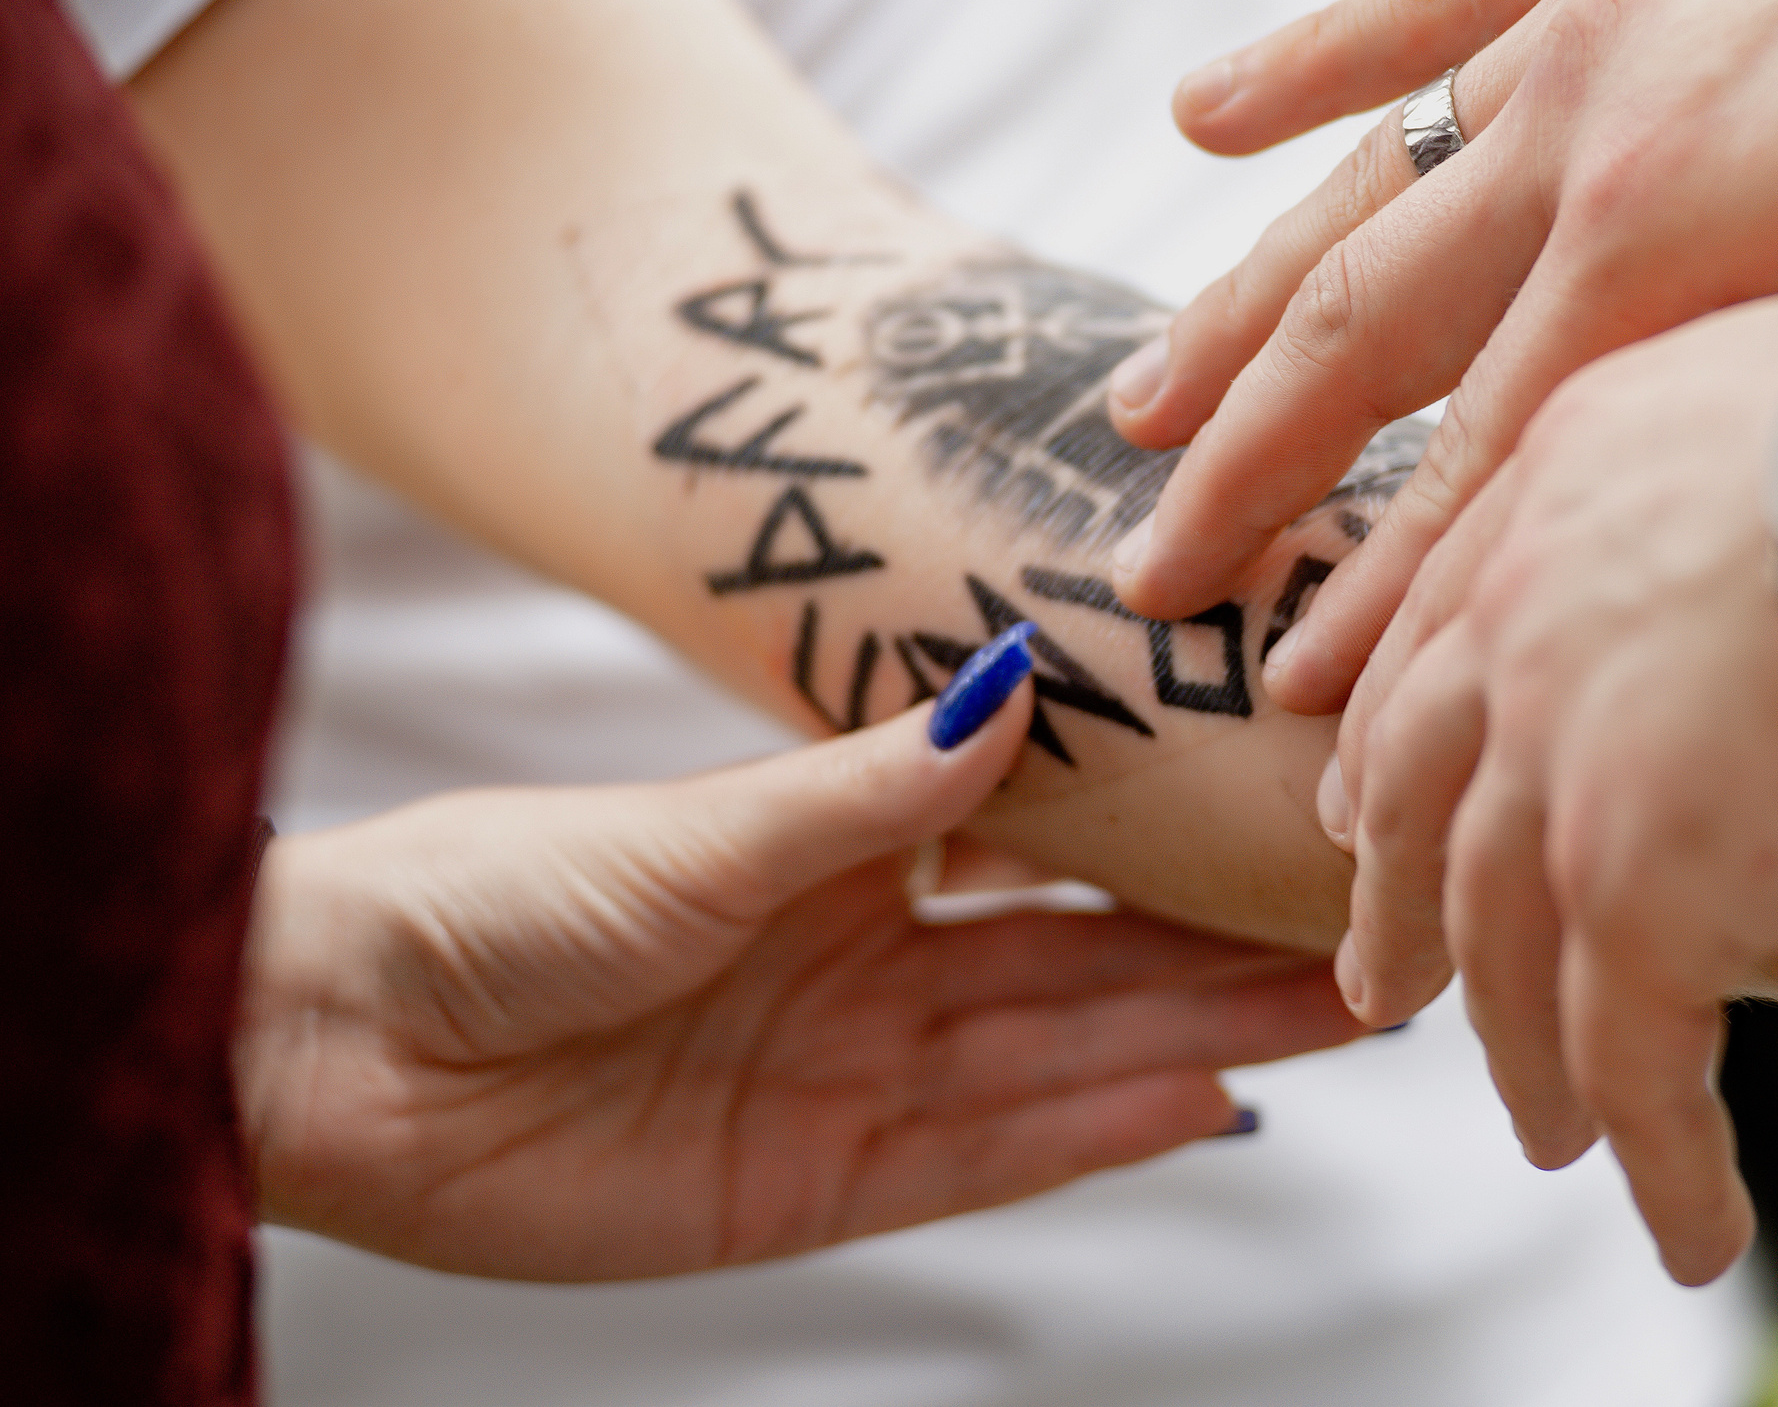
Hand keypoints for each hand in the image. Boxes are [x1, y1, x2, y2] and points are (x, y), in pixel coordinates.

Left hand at [236, 688, 1357, 1280]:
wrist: (322, 1039)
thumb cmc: (484, 896)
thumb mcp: (698, 831)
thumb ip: (868, 789)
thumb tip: (1017, 684)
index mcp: (842, 852)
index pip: (1047, 846)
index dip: (1167, 836)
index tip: (1284, 798)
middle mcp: (869, 964)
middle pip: (1085, 960)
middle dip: (1223, 946)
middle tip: (1365, 922)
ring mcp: (848, 1076)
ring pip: (1061, 1057)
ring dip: (1197, 1037)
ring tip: (1334, 1008)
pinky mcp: (808, 1185)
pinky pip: (980, 1160)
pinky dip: (1092, 1136)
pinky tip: (1204, 1103)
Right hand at [1107, 0, 1777, 707]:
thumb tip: (1713, 568)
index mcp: (1676, 260)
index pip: (1482, 474)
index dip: (1388, 601)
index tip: (1298, 697)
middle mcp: (1585, 153)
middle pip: (1365, 345)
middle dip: (1251, 478)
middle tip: (1146, 577)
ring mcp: (1579, 35)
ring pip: (1360, 197)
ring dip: (1237, 310)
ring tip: (1139, 410)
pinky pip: (1419, 10)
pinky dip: (1306, 66)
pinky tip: (1197, 115)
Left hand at [1327, 267, 1777, 1281]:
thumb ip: (1733, 448)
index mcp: (1560, 480)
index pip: (1440, 635)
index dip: (1395, 738)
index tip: (1362, 805)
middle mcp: (1528, 616)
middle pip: (1426, 798)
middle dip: (1398, 904)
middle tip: (1382, 980)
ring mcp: (1567, 751)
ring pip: (1510, 945)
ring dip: (1527, 1053)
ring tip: (1551, 1125)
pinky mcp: (1642, 876)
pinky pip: (1631, 1052)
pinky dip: (1655, 1151)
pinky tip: (1684, 1221)